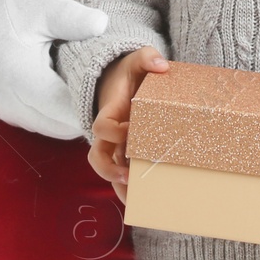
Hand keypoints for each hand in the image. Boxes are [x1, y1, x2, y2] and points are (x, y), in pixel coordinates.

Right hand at [0, 0, 108, 139]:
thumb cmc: (8, 6)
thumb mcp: (42, 4)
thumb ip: (72, 17)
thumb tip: (102, 23)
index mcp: (21, 80)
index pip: (69, 111)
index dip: (98, 106)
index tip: (123, 93)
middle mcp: (13, 105)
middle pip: (65, 126)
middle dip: (91, 113)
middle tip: (120, 91)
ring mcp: (9, 112)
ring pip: (56, 128)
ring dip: (77, 115)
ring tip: (102, 90)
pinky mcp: (9, 112)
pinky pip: (44, 122)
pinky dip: (63, 113)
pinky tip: (78, 89)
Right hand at [88, 45, 169, 203]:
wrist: (123, 82)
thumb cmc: (132, 73)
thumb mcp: (137, 60)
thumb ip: (147, 57)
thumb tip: (162, 65)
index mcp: (109, 112)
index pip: (102, 126)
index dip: (113, 132)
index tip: (131, 130)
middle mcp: (109, 134)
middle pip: (97, 156)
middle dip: (109, 169)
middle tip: (127, 176)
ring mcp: (115, 146)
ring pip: (108, 171)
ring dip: (118, 187)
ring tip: (136, 202)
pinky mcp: (124, 152)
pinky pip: (122, 173)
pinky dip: (128, 189)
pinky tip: (143, 202)